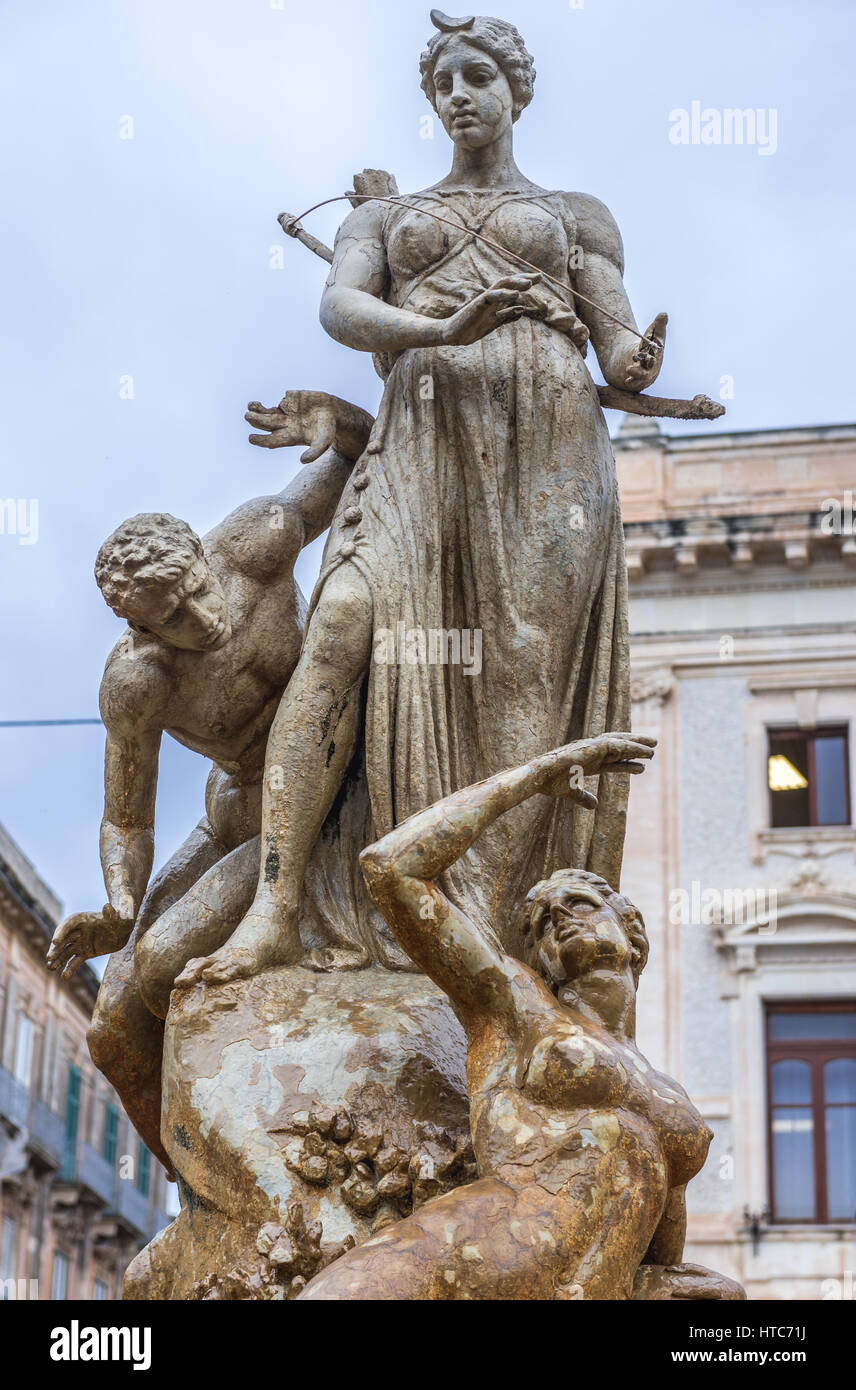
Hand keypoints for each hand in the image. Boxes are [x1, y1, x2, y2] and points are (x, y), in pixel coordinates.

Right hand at [46, 903, 134, 977]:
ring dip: (58, 960)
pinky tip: (64, 977)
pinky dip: (70, 969)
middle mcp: (78, 931)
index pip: (68, 924)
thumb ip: (112, 913)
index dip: (61, 932)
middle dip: (56, 948)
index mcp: (82, 919)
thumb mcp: (119, 915)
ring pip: (66, 952)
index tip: (55, 940)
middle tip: (49, 957)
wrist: (124, 929)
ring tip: (50, 968)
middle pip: (64, 940)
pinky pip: (75, 961)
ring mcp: (81, 943)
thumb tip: (107, 906)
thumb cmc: (121, 918)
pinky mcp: (85, 953)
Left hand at [245, 390, 373, 461]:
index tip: (251, 438)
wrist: (334, 413)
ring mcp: (286, 412)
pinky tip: (282, 401)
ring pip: (267, 411)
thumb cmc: (328, 430)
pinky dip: (280, 400)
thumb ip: (314, 453)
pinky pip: (283, 400)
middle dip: (255, 420)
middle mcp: (284, 425)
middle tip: (248, 416)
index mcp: (289, 437)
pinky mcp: (291, 400)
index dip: (260, 440)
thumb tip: (302, 461)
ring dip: (258, 409)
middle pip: (265, 424)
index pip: (270, 441)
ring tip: (251, 406)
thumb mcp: (324, 443)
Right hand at [441, 274, 540, 346]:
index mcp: (495, 301)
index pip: (512, 287)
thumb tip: (522, 311)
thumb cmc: (471, 328)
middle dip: (524, 279)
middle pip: (509, 283)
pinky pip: (490, 297)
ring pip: (501, 287)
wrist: (452, 335)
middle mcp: (491, 298)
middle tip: (540, 276)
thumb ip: (506, 316)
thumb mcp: (493, 323)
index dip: (525, 282)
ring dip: (515, 284)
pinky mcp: (476, 306)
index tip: (540, 278)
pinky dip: (503, 295)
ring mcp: (484, 301)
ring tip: (529, 283)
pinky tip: (515, 295)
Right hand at [536, 733, 656, 806]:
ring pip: (620, 742)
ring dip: (638, 743)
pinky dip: (632, 746)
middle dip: (636, 747)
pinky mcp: (592, 746)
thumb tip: (595, 806)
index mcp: (587, 762)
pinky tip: (645, 750)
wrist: (539, 776)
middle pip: (618, 747)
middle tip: (654, 745)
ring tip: (654, 745)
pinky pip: (617, 744)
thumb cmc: (550, 782)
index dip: (627, 764)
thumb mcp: (571, 792)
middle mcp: (591, 752)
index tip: (643, 767)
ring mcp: (592, 747)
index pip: (612, 762)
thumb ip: (583, 798)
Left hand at [618, 312, 667, 390]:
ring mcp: (645, 372)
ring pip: (642, 374)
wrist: (648, 365)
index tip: (654, 345)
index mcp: (657, 352)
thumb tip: (664, 314)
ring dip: (636, 372)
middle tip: (640, 356)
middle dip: (647, 360)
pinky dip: (631, 381)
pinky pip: (635, 381)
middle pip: (651, 363)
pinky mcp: (637, 378)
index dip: (655, 347)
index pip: (657, 349)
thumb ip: (658, 325)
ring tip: (628, 368)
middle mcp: (653, 364)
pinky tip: (626, 381)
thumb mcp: (655, 335)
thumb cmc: (652, 347)